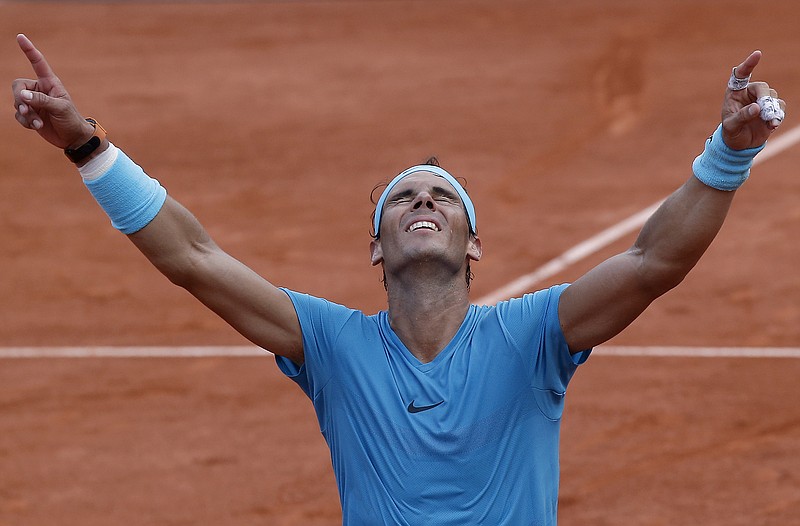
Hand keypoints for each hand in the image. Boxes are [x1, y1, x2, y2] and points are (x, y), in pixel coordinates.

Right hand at [11, 34, 94, 149]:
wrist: (73, 138)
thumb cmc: (71, 120)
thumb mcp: (60, 108)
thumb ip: (41, 100)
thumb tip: (22, 94)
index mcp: (50, 83)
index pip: (37, 63)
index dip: (29, 50)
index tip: (20, 37)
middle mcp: (40, 90)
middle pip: (18, 86)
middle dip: (19, 99)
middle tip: (27, 110)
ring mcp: (34, 102)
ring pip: (17, 102)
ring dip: (25, 114)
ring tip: (37, 123)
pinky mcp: (30, 115)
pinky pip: (18, 115)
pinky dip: (25, 122)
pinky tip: (36, 127)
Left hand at [721, 50, 785, 149]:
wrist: (740, 144)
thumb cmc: (731, 132)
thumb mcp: (731, 126)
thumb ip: (742, 116)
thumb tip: (756, 108)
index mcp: (735, 92)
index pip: (741, 74)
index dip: (749, 64)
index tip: (758, 54)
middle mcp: (750, 93)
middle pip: (763, 87)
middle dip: (765, 98)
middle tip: (763, 111)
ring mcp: (762, 100)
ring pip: (773, 97)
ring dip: (771, 109)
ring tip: (768, 122)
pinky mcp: (772, 109)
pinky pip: (780, 107)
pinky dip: (778, 115)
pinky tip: (772, 125)